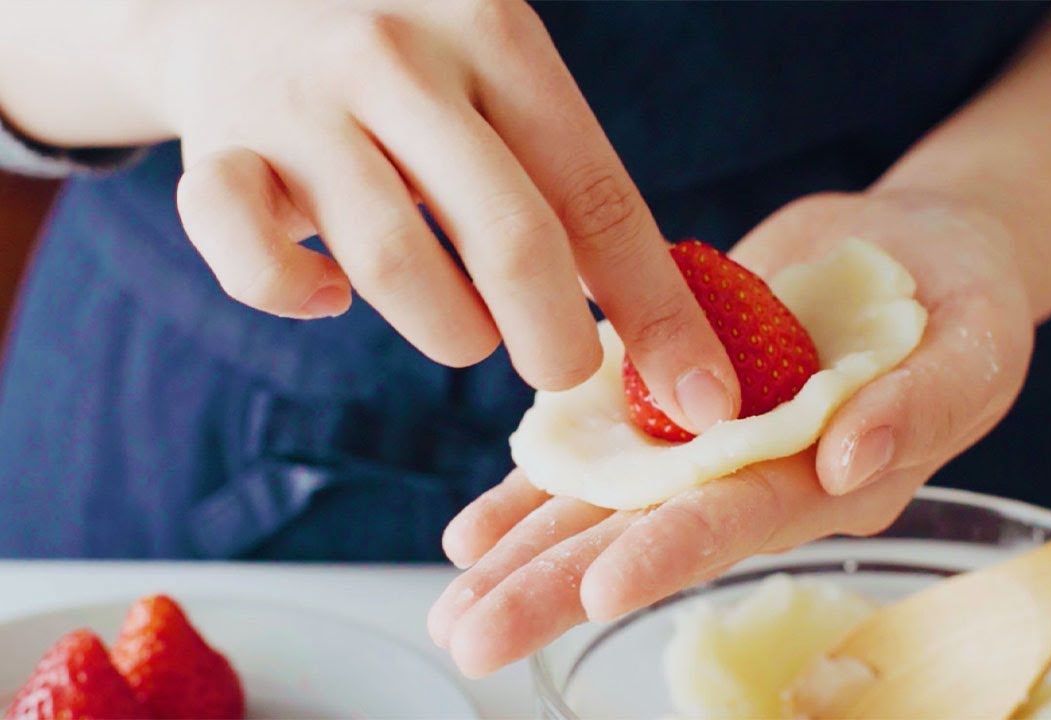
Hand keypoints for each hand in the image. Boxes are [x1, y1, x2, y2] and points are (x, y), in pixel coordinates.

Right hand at [149, 0, 737, 427]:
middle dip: (556, 343)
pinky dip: (298, 298)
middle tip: (562, 370)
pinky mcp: (217, 151)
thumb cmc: (405, 57)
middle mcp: (400, 59)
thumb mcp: (494, 72)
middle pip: (511, 239)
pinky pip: (255, 264)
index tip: (703, 400)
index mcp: (496, 33)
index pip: (597, 196)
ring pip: (396, 266)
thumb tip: (665, 329)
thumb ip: (563, 176)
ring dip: (449, 331)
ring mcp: (301, 103)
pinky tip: (328, 295)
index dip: (657, 312)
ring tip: (462, 327)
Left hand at [426, 190, 1035, 676]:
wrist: (915, 254)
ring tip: (452, 608)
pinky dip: (532, 486)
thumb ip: (918, 405)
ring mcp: (704, 443)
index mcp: (824, 482)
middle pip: (644, 538)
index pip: (737, 522)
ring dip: (524, 556)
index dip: (669, 555)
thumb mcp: (973, 347)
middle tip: (472, 639)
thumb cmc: (965, 307)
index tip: (597, 592)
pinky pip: (593, 447)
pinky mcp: (672, 398)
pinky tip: (474, 530)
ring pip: (602, 508)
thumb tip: (847, 459)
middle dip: (555, 589)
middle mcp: (751, 477)